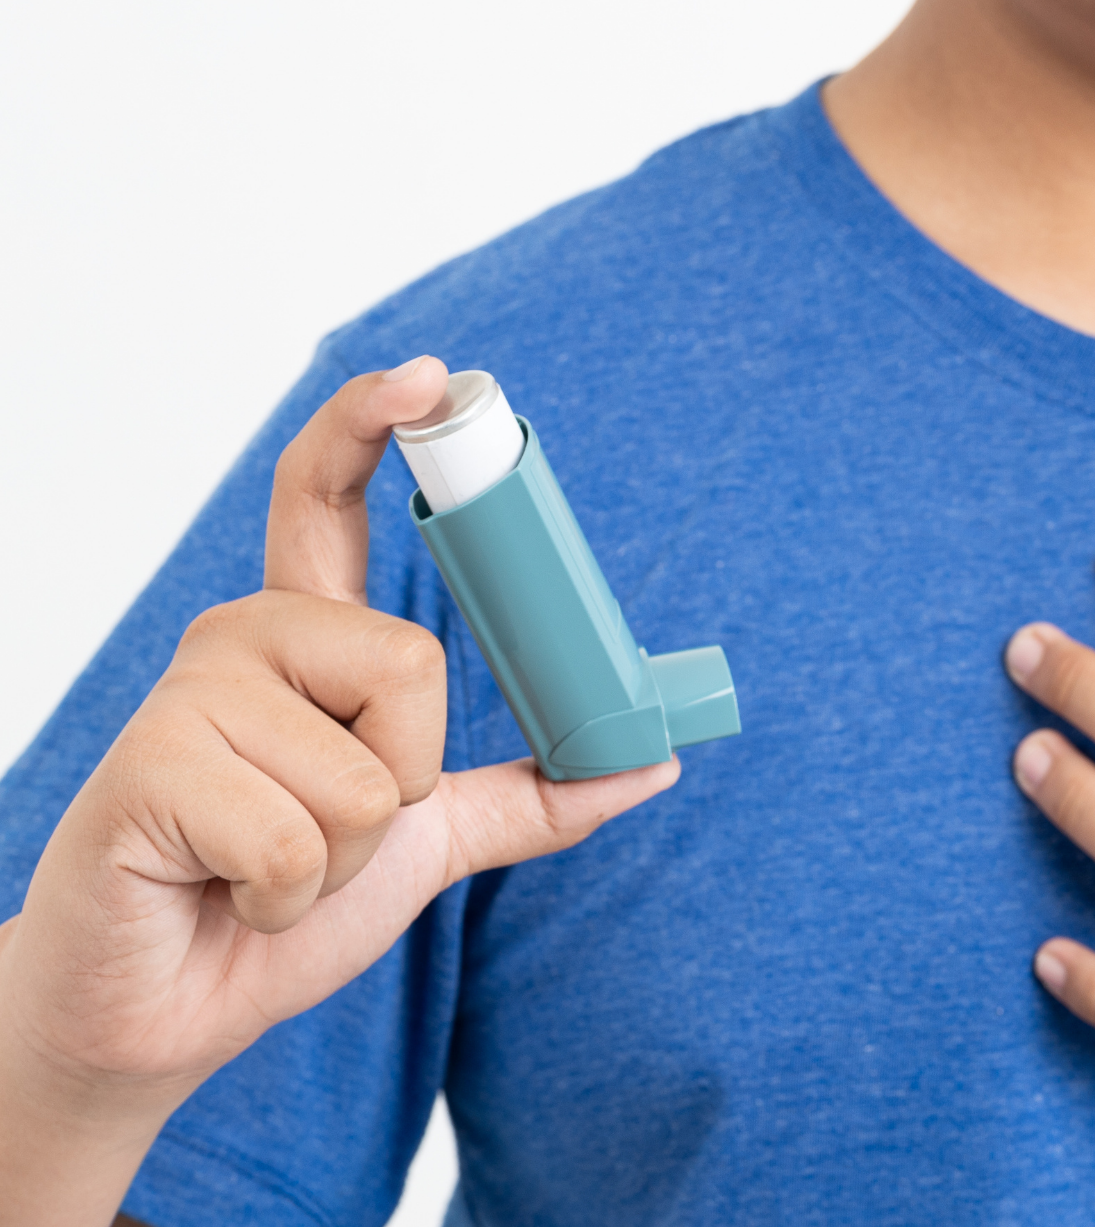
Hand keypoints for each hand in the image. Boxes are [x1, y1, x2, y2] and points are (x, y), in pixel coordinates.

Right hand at [0, 357, 677, 1223]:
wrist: (170, 1009)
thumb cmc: (278, 905)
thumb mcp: (428, 839)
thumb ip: (529, 794)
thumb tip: (653, 764)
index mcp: (307, 638)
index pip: (329, 494)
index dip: (373, 425)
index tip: (431, 378)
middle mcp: (243, 640)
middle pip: (413, 666)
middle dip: (407, 787)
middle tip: (328, 829)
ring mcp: (189, 696)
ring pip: (370, 773)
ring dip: (345, 858)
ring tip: (266, 869)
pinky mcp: (149, 767)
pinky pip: (303, 837)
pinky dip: (292, 895)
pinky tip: (229, 891)